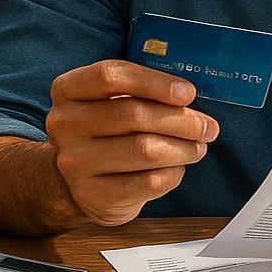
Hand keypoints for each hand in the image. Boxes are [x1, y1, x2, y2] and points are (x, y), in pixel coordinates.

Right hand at [45, 61, 219, 227]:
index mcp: (68, 90)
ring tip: (198, 147)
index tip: (188, 92)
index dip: (154, 82)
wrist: (81, 182)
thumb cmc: (107, 132)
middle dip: (181, 120)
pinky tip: (176, 167)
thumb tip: (188, 98)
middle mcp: (64, 124)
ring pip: (145, 150)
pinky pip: (148, 182)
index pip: (110, 76)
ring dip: (183, 148)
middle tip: (207, 126)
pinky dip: (173, 173)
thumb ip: (142, 92)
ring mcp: (75, 162)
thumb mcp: (111, 101)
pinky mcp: (93, 195)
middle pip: (133, 114)